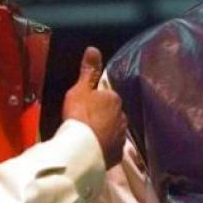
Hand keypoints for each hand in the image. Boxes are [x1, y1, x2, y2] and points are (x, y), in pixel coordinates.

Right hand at [63, 46, 126, 167]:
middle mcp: (122, 116)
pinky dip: (104, 147)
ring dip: (104, 132)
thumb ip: (89, 71)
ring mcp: (121, 136)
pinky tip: (93, 150)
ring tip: (88, 138)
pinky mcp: (117, 154)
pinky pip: (111, 147)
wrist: (81, 149)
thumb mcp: (80, 89)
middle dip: (101, 117)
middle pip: (111, 114)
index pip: (106, 97)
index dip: (94, 102)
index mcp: (114, 99)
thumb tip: (93, 49)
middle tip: (84, 123)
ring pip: (113, 130)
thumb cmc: (79, 116)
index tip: (83, 109)